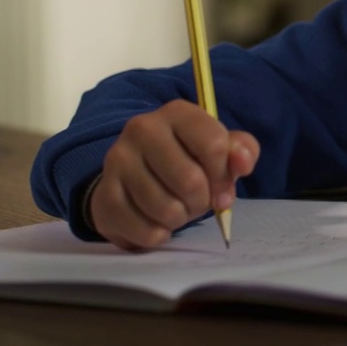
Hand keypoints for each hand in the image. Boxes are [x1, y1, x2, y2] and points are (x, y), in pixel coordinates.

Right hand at [90, 99, 258, 249]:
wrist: (133, 180)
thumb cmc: (187, 161)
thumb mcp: (220, 150)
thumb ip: (241, 151)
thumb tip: (242, 162)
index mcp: (177, 113)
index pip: (215, 145)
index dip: (225, 176)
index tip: (223, 188)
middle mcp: (142, 129)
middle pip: (191, 181)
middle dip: (202, 201)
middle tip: (197, 201)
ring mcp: (118, 160)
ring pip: (167, 209)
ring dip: (180, 218)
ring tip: (177, 209)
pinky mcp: (104, 194)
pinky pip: (145, 230)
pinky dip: (159, 235)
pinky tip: (157, 222)